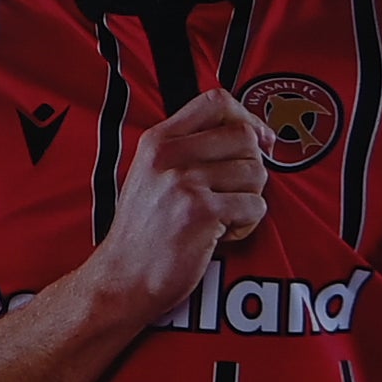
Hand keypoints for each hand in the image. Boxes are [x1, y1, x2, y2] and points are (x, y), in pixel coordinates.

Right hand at [96, 87, 269, 304]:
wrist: (122, 280)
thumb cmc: (143, 234)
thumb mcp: (151, 175)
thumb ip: (189, 149)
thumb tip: (252, 133)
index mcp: (158, 141)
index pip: (216, 101)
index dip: (247, 117)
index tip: (259, 139)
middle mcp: (170, 156)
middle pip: (245, 137)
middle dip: (251, 168)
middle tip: (233, 194)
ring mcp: (185, 183)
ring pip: (255, 173)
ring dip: (249, 200)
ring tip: (221, 218)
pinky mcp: (202, 213)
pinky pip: (255, 206)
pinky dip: (246, 225)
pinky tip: (219, 235)